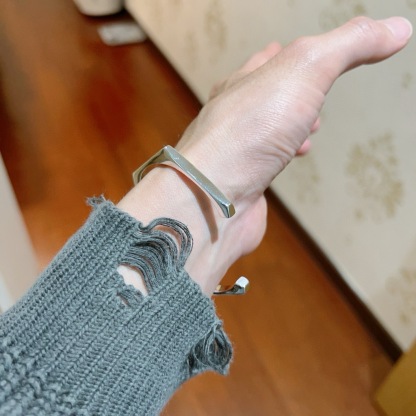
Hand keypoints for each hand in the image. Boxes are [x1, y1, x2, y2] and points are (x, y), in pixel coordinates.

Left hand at [118, 17, 411, 294]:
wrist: (213, 199)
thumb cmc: (247, 135)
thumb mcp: (305, 70)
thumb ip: (349, 46)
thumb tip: (395, 28)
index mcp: (243, 83)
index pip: (269, 60)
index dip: (293, 55)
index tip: (311, 56)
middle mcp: (234, 116)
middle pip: (265, 97)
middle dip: (293, 94)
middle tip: (310, 98)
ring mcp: (236, 152)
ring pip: (264, 132)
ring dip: (287, 127)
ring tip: (305, 130)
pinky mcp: (242, 184)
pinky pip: (262, 164)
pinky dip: (281, 158)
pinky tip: (289, 162)